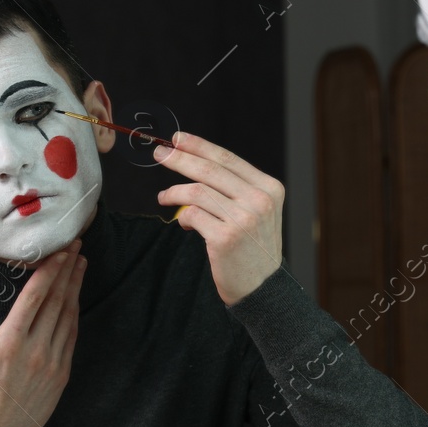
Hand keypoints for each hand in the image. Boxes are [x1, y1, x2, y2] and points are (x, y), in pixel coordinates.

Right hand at [0, 238, 84, 426]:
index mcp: (9, 342)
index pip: (35, 297)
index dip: (50, 270)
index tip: (61, 251)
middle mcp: (36, 350)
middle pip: (57, 301)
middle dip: (68, 271)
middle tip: (77, 247)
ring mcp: (52, 363)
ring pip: (68, 318)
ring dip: (75, 289)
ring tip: (80, 266)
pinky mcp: (61, 376)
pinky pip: (70, 338)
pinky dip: (73, 315)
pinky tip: (74, 300)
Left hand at [153, 132, 283, 304]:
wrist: (263, 287)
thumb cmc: (253, 246)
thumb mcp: (257, 211)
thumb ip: (236, 187)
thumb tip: (194, 160)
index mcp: (269, 188)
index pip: (228, 158)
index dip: (199, 145)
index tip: (177, 139)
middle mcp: (259, 200)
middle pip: (209, 169)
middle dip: (179, 159)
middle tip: (159, 153)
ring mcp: (244, 219)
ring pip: (197, 191)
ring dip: (174, 192)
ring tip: (164, 197)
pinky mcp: (225, 238)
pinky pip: (192, 215)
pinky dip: (182, 217)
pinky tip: (183, 223)